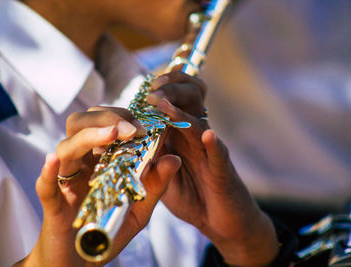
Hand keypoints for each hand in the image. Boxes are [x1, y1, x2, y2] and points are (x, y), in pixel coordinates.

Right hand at [14, 108, 180, 265]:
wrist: (83, 261)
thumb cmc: (109, 231)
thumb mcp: (139, 209)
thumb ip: (155, 185)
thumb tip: (174, 159)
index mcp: (100, 160)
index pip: (106, 124)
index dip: (124, 118)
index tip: (145, 125)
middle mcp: (81, 164)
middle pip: (81, 124)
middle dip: (106, 118)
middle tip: (130, 129)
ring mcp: (66, 182)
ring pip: (66, 147)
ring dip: (88, 137)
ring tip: (112, 134)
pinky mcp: (53, 204)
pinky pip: (45, 184)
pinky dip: (48, 171)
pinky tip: (54, 160)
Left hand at [147, 72, 278, 266]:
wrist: (220, 221)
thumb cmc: (191, 196)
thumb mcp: (162, 177)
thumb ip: (149, 160)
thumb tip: (129, 144)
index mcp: (180, 134)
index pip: (172, 102)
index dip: (159, 90)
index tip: (142, 86)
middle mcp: (195, 137)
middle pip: (189, 101)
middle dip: (170, 89)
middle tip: (152, 89)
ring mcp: (209, 151)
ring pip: (199, 122)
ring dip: (181, 112)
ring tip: (163, 103)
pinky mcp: (222, 170)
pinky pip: (218, 154)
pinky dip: (212, 144)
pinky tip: (206, 136)